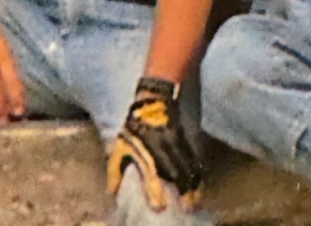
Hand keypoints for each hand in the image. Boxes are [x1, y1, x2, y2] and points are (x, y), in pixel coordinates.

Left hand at [107, 78, 202, 211]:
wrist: (151, 103)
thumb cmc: (133, 128)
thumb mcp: (120, 145)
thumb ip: (115, 169)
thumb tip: (112, 192)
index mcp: (145, 149)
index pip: (151, 173)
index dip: (155, 191)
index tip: (159, 207)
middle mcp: (162, 147)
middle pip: (177, 172)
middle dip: (183, 192)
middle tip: (187, 208)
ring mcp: (175, 142)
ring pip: (188, 167)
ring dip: (193, 186)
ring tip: (195, 201)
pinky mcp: (184, 139)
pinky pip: (193, 159)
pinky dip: (197, 174)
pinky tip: (198, 185)